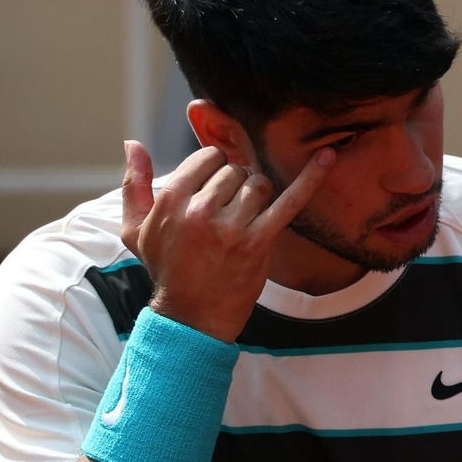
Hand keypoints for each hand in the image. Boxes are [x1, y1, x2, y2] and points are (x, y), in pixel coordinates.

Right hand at [120, 140, 332, 342]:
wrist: (192, 318)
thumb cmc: (166, 270)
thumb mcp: (137, 230)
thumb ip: (134, 185)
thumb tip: (133, 144)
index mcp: (172, 200)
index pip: (208, 157)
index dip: (215, 172)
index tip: (214, 192)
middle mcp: (201, 210)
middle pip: (235, 170)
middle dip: (236, 187)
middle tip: (229, 216)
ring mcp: (233, 226)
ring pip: (259, 184)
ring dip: (257, 198)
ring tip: (246, 221)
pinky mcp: (260, 242)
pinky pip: (291, 201)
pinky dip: (311, 178)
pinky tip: (328, 157)